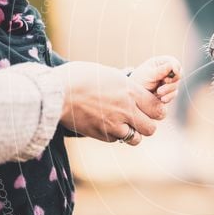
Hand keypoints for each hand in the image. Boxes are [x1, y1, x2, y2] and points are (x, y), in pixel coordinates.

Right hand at [51, 61, 166, 144]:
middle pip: (151, 128)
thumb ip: (125, 86)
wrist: (55, 93)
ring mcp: (114, 125)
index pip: (158, 109)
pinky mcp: (100, 135)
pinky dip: (113, 135)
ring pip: (136, 139)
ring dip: (131, 133)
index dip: (156, 110)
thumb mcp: (108, 74)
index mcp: (130, 91)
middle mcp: (126, 110)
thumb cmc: (78, 76)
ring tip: (122, 125)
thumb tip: (133, 90)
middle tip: (138, 119)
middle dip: (147, 125)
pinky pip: (115, 140)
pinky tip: (104, 125)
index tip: (151, 109)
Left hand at [130, 56, 181, 103]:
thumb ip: (160, 70)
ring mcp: (168, 83)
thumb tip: (172, 65)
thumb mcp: (148, 74)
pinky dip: (168, 97)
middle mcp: (166, 72)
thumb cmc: (139, 80)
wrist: (132, 94)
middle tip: (164, 82)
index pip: (174, 63)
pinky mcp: (168, 92)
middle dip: (172, 80)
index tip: (175, 72)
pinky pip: (173, 94)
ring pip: (176, 86)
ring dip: (168, 89)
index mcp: (161, 63)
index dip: (176, 67)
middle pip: (178, 75)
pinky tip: (162, 99)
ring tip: (158, 92)